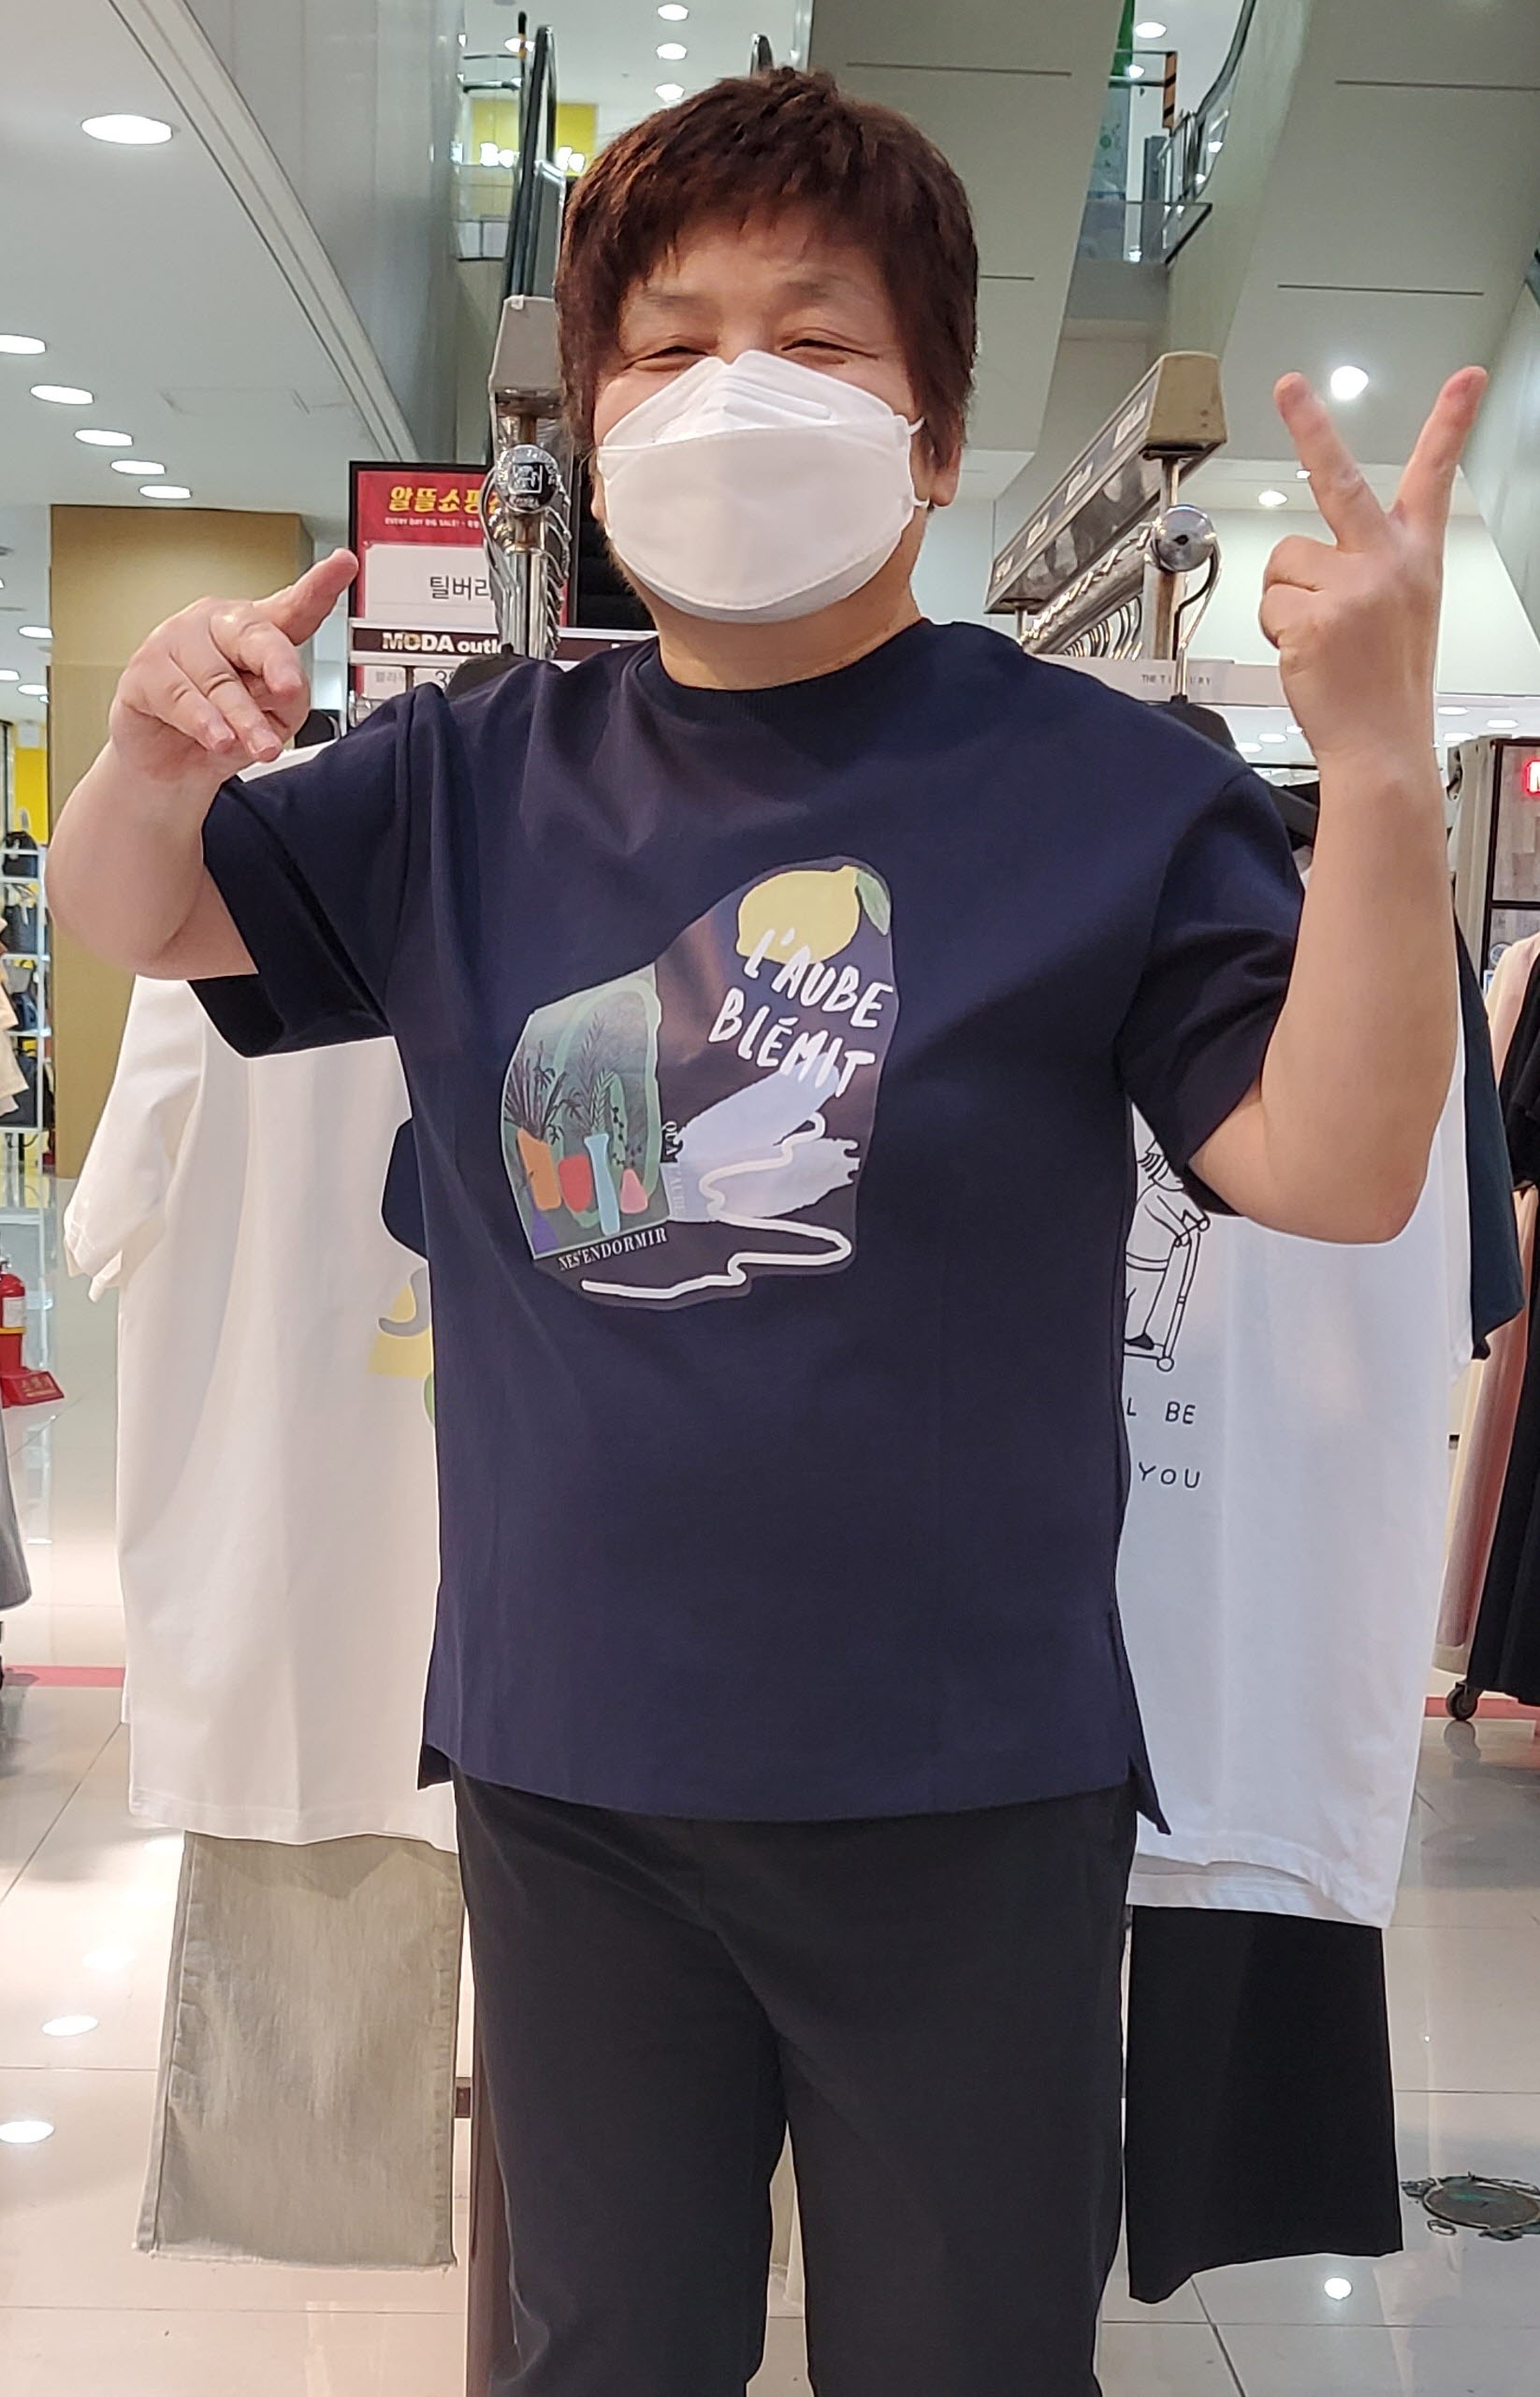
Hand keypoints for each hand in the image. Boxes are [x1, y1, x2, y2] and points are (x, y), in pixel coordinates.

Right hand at [107, 548, 357, 790]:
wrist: (168, 764)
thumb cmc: (223, 732)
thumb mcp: (270, 720)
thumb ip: (284, 701)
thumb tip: (278, 692)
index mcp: (257, 631)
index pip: (293, 608)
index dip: (319, 586)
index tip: (344, 564)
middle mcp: (218, 626)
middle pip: (256, 636)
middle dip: (277, 664)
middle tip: (290, 690)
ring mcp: (177, 641)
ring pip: (221, 680)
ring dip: (245, 720)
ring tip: (261, 747)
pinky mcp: (145, 671)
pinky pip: (181, 698)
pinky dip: (204, 723)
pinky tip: (218, 738)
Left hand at [1260, 369, 1486, 772]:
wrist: (1382, 744)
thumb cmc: (1387, 684)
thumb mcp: (1403, 612)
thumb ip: (1373, 568)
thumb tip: (1321, 554)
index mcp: (1416, 558)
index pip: (1435, 478)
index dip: (1451, 423)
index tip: (1466, 379)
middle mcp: (1387, 564)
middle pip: (1340, 479)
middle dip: (1310, 426)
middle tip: (1289, 386)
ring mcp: (1351, 588)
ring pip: (1283, 564)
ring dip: (1286, 600)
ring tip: (1318, 637)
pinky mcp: (1314, 617)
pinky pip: (1268, 605)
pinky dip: (1276, 631)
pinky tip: (1308, 656)